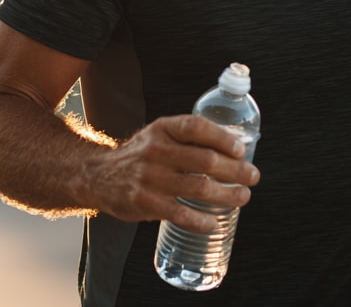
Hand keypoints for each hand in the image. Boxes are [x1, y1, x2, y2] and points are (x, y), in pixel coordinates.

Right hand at [90, 114, 258, 231]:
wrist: (98, 176)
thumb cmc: (140, 156)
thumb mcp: (158, 136)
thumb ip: (188, 139)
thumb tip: (234, 150)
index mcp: (162, 129)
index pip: (196, 127)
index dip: (222, 137)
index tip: (242, 149)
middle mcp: (155, 150)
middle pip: (205, 160)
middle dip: (235, 170)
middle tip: (252, 177)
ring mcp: (149, 177)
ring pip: (199, 187)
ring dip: (227, 195)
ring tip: (242, 197)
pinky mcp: (144, 202)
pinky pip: (180, 214)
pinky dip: (201, 221)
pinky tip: (213, 223)